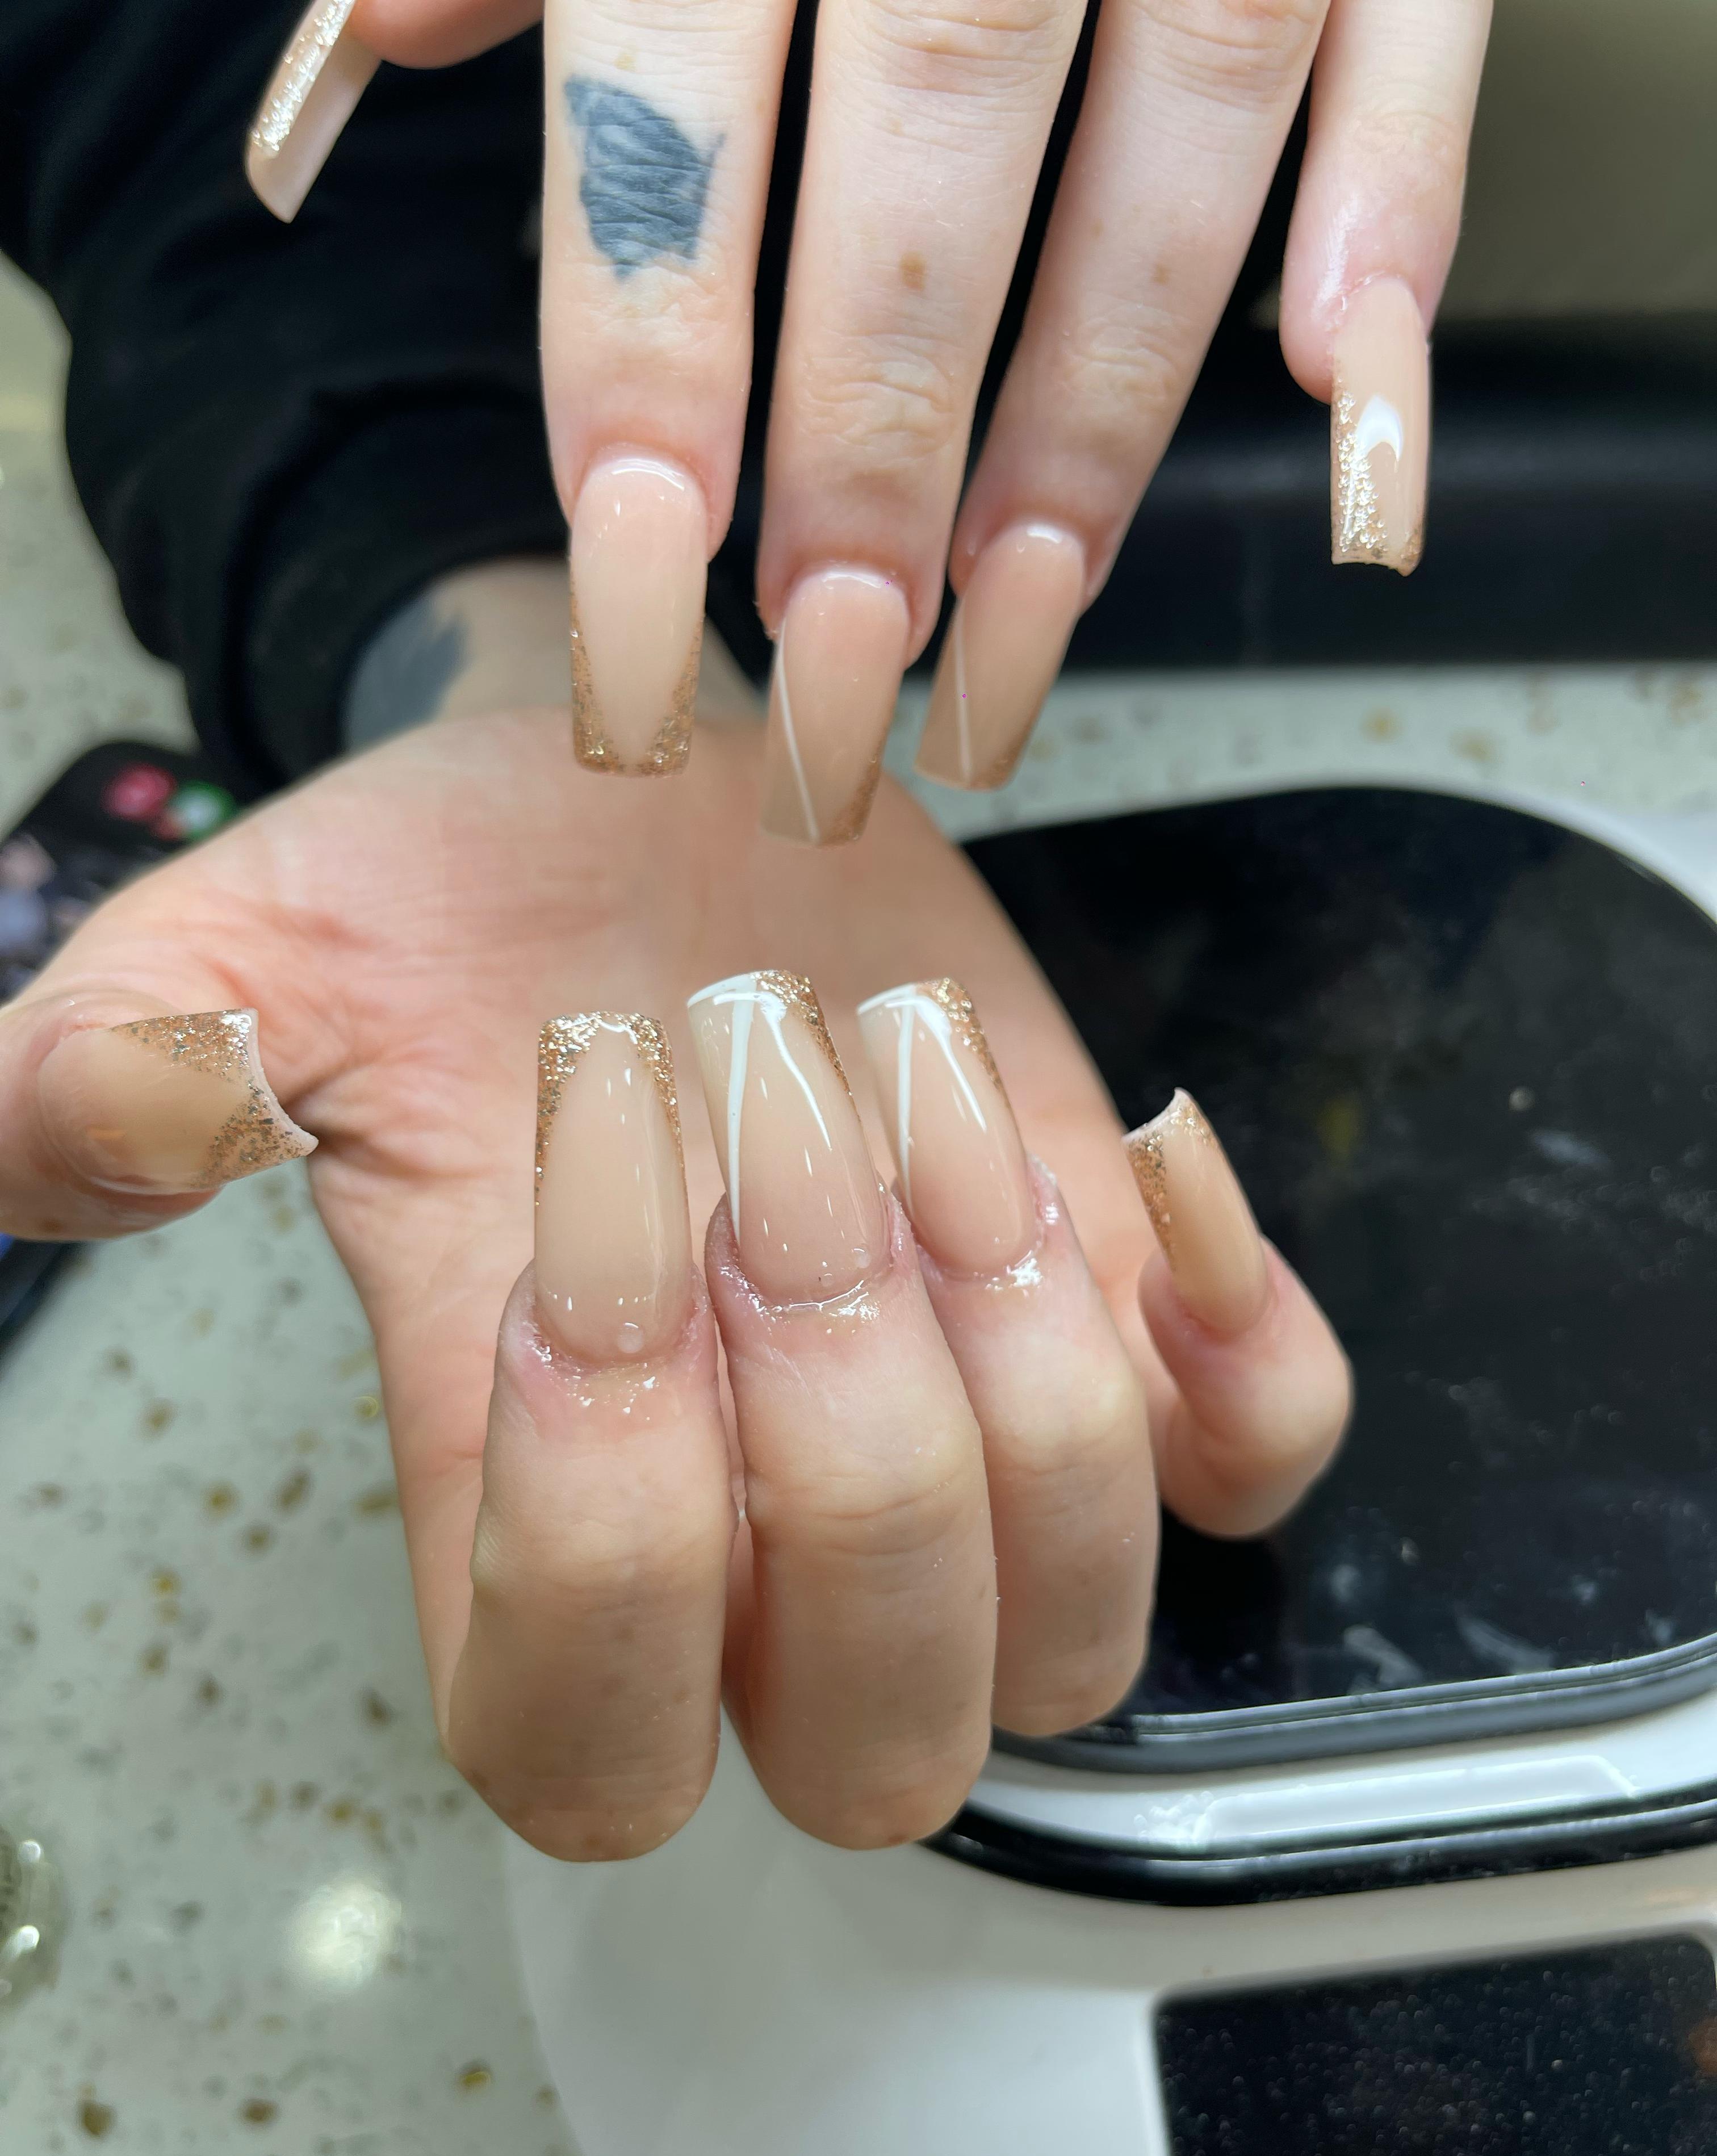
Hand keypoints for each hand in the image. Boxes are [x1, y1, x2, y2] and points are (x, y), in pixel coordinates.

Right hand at [0, 712, 1347, 1853]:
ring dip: (1021, 1361)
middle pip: (874, 1737)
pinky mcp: (1125, 1329)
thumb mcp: (252, 959)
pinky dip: (1241, 1341)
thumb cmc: (457, 908)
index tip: (579, 1222)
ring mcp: (975, 1444)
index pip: (585, 1740)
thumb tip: (117, 1116)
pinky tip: (1140, 1151)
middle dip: (843, 1444)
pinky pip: (1260, 1459)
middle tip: (775, 1126)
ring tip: (907, 1081)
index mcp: (538, 1501)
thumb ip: (126, 1068)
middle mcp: (765, 1537)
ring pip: (1080, 1627)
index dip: (604, 1541)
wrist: (655, 811)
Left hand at [248, 0, 1488, 829]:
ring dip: (1097, 417)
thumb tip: (341, 76)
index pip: (679, 95)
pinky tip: (1339, 396)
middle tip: (830, 674)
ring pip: (1179, 135)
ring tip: (1013, 631)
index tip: (636, 558)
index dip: (657, 342)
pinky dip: (1398, 209)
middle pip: (930, 143)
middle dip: (877, 439)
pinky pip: (1417, 37)